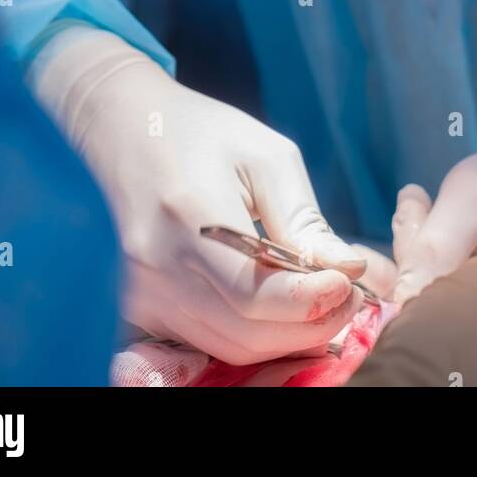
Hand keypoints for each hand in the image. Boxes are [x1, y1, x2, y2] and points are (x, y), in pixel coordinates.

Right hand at [29, 27, 367, 363]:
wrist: (125, 128)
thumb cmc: (202, 132)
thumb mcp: (266, 156)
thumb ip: (304, 219)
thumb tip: (350, 270)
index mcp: (189, 215)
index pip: (254, 294)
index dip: (311, 301)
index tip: (352, 283)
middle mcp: (157, 265)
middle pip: (246, 333)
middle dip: (311, 325)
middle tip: (351, 297)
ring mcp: (142, 292)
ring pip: (229, 347)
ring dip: (286, 338)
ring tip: (324, 303)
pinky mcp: (139, 306)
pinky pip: (207, 341)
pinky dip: (252, 336)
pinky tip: (281, 308)